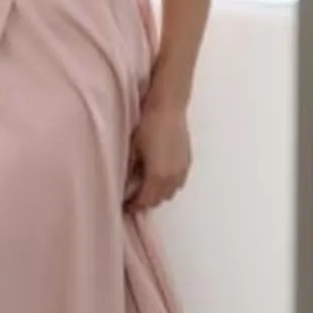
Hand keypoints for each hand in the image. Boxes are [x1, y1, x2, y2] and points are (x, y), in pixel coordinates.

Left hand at [126, 92, 191, 217]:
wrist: (168, 106)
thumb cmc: (147, 125)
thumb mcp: (132, 149)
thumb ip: (130, 171)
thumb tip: (125, 184)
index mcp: (158, 176)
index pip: (146, 201)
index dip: (133, 205)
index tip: (124, 204)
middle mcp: (173, 177)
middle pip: (159, 200)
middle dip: (146, 201)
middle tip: (132, 195)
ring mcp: (183, 170)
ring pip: (171, 192)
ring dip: (159, 193)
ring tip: (145, 185)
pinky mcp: (188, 161)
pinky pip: (178, 182)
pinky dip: (168, 184)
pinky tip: (159, 174)